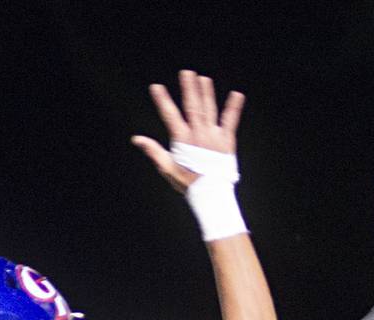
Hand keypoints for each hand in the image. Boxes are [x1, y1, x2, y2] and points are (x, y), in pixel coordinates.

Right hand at [131, 70, 244, 193]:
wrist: (210, 193)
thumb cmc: (188, 183)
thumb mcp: (167, 168)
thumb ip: (153, 151)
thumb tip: (136, 139)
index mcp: (183, 140)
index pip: (170, 115)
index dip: (162, 100)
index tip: (156, 87)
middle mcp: (198, 134)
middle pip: (193, 106)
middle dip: (189, 88)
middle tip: (186, 72)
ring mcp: (213, 136)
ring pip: (209, 109)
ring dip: (206, 92)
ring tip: (204, 78)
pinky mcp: (227, 141)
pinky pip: (231, 121)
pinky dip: (234, 107)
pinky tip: (237, 94)